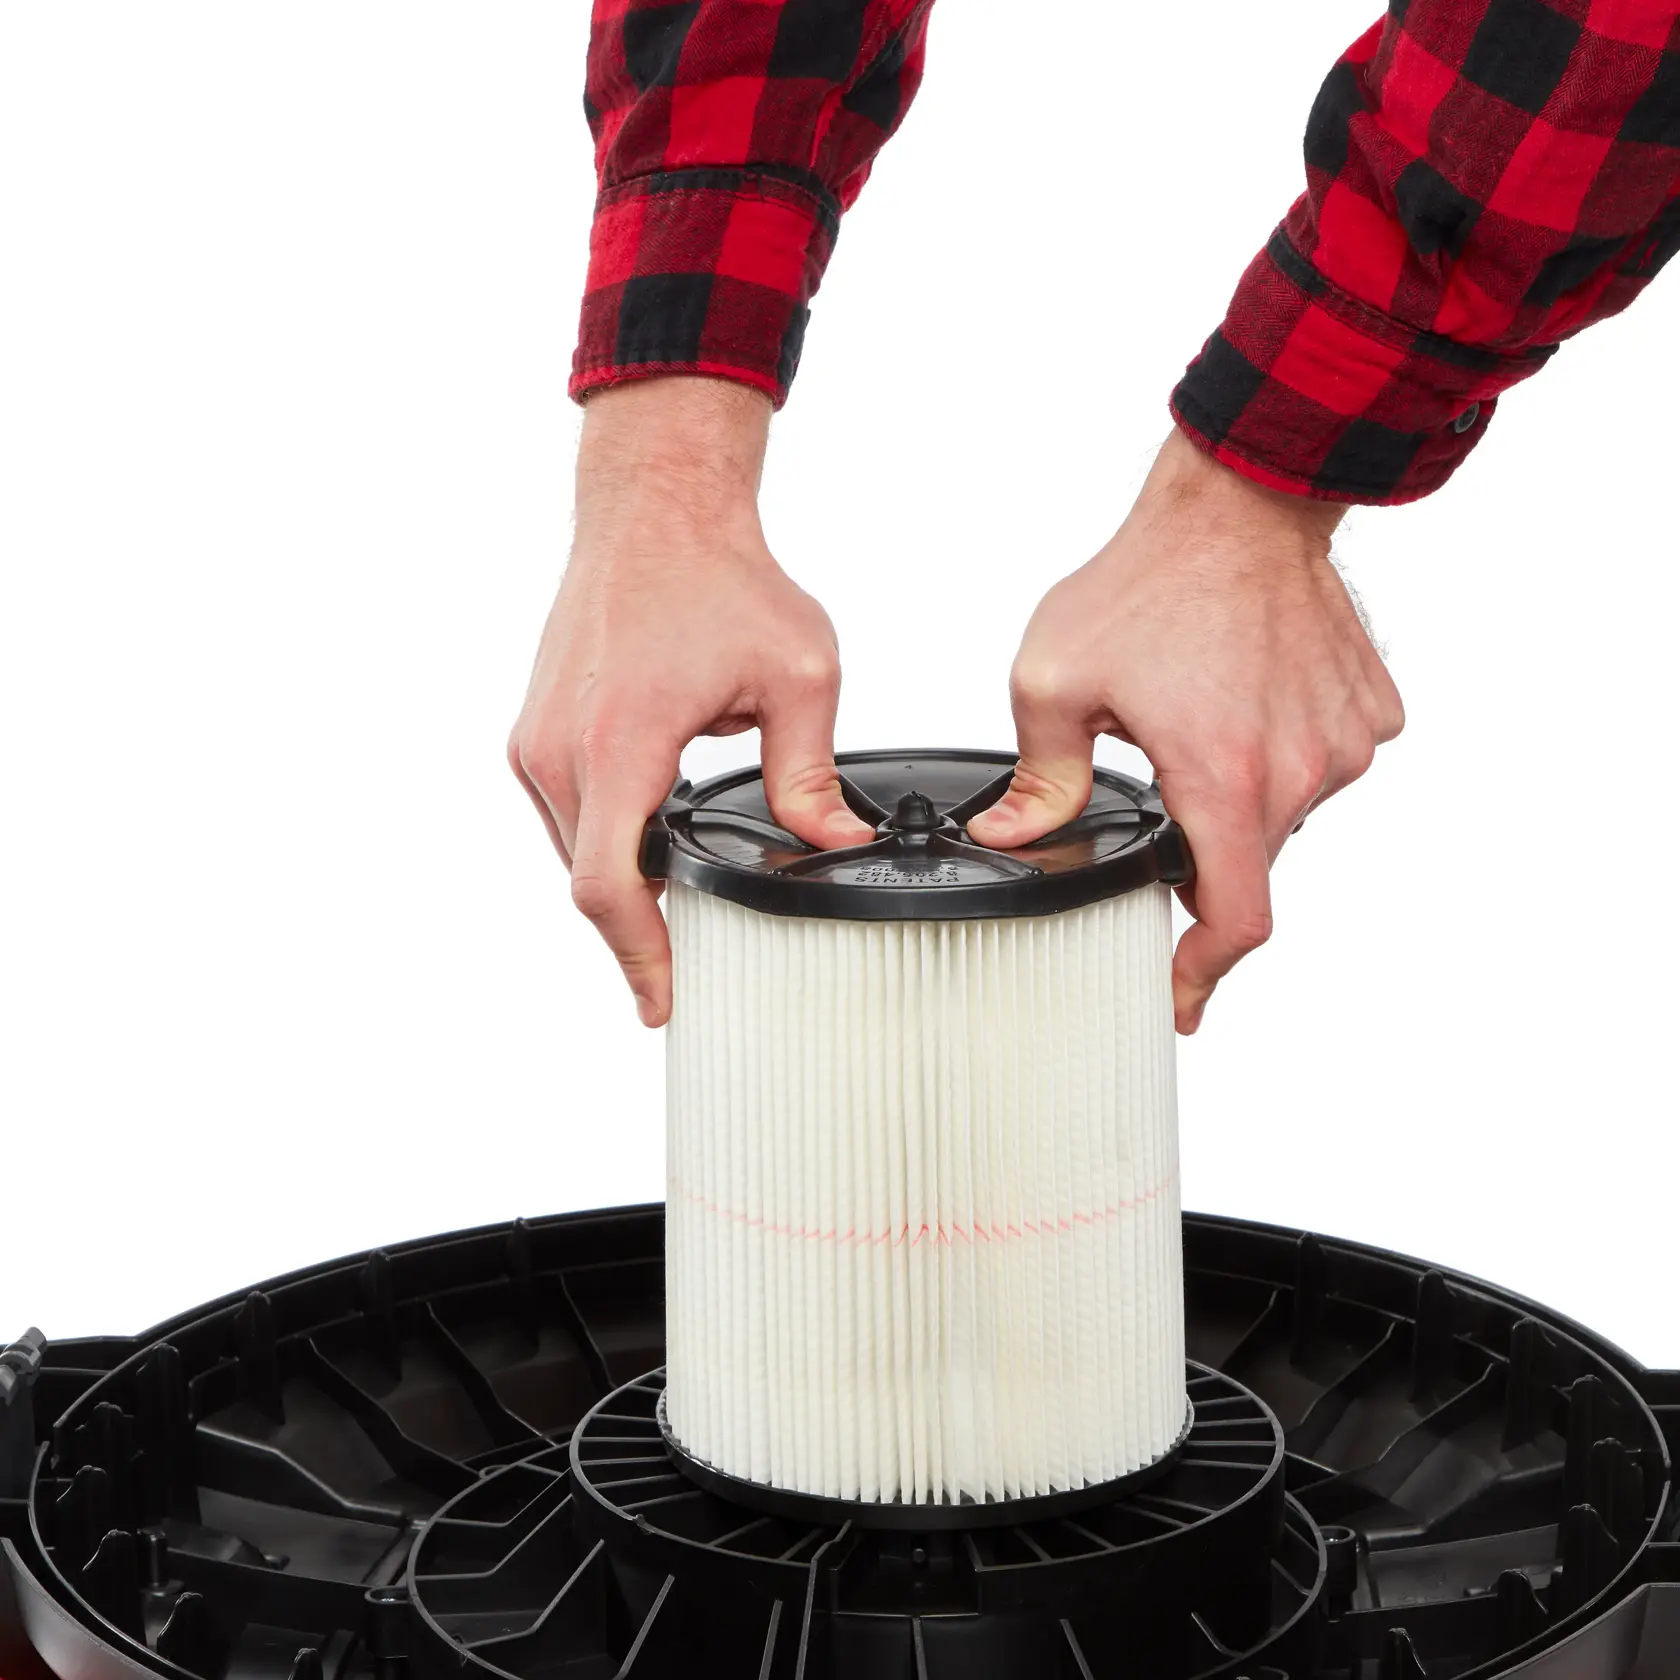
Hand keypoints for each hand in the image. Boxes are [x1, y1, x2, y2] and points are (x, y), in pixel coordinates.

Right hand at [508, 379, 871, 1026]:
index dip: (638, 958)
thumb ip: (810, 774)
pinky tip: (656, 841)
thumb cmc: (720, 579)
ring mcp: (537, 740)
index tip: (665, 1003)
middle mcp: (559, 750)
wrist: (654, 512)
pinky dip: (608, 841)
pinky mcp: (535, 730)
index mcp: (620, 744)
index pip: (607, 887)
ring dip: (625, 882)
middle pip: (591, 881)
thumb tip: (833, 845)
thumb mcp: (798, 675)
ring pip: (574, 851)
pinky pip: (567, 815)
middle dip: (642, 929)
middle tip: (694, 966)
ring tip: (684, 901)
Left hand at [968, 429, 1403, 1033]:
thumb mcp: (1056, 681)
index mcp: (1224, 778)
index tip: (1176, 997)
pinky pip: (1321, 765)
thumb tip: (1010, 840)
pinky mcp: (1369, 713)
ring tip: (1193, 726)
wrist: (1241, 502)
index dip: (1203, 973)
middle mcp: (1300, 771)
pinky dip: (1280, 756)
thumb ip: (1037, 779)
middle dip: (1198, 862)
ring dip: (1236, 800)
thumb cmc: (1154, 579)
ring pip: (1284, 816)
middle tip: (1156, 815)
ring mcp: (1343, 742)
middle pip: (1249, 866)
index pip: (1234, 919)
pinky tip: (1238, 704)